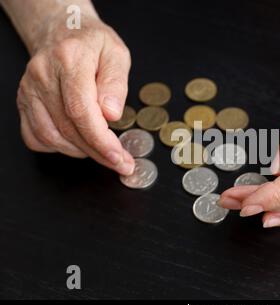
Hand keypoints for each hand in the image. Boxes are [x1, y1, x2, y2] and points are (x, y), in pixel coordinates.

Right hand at [17, 15, 134, 174]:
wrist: (63, 32)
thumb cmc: (93, 44)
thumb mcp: (117, 54)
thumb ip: (116, 84)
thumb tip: (111, 114)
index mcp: (69, 59)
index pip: (81, 110)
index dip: (100, 140)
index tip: (118, 156)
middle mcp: (43, 75)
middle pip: (68, 128)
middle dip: (98, 152)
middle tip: (120, 162)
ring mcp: (29, 90)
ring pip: (51, 137)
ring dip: (81, 152)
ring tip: (103, 151)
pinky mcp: (23, 102)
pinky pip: (35, 137)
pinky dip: (58, 148)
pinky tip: (77, 143)